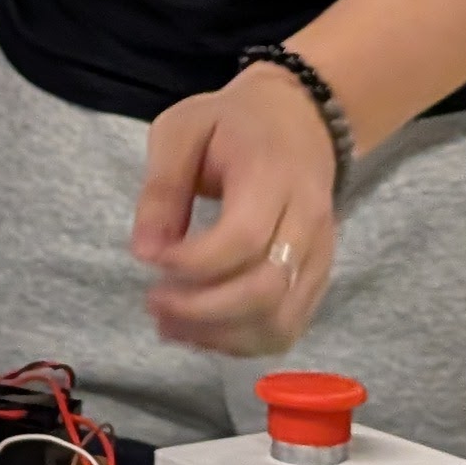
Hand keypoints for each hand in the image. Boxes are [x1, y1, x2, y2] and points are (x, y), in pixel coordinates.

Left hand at [132, 61, 339, 354]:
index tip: (151, 260)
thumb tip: (145, 252)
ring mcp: (320, 255)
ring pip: (279, 321)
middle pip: (265, 290)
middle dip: (201, 310)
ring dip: (219, 335)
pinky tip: (201, 331)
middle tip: (153, 302)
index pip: (244, 238)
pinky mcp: (317, 279)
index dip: (192, 263)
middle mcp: (308, 221)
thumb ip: (161, 188)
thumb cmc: (234, 124)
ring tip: (169, 324)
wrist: (302, 121)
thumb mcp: (182, 130)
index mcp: (274, 175)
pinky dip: (241, 343)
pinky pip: (286, 329)